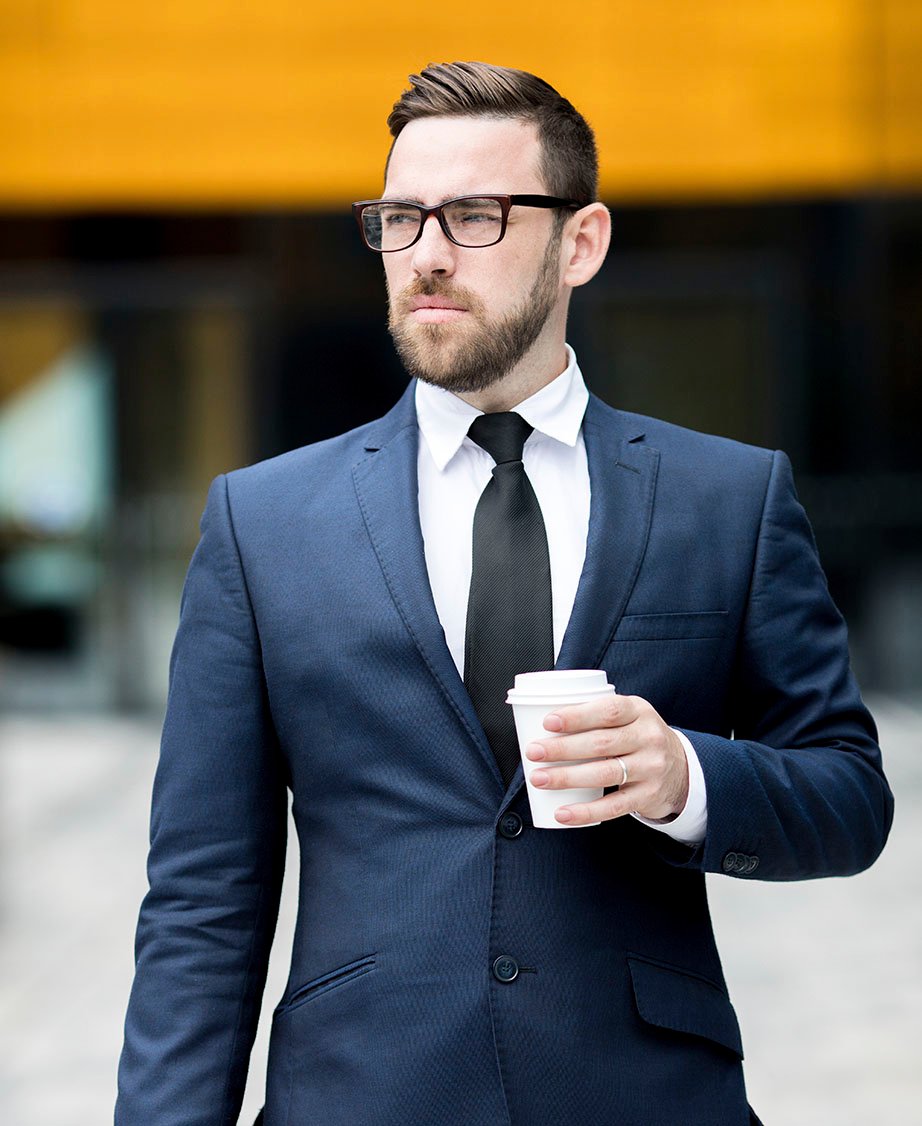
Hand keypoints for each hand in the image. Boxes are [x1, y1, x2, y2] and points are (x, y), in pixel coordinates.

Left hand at [524, 694, 688, 826]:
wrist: (681, 768)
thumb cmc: (638, 737)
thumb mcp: (629, 716)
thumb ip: (598, 714)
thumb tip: (543, 721)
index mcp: (639, 711)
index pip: (609, 710)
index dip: (577, 716)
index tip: (548, 722)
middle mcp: (648, 738)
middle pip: (601, 743)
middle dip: (563, 749)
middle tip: (533, 752)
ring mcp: (651, 768)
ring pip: (605, 773)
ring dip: (567, 777)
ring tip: (539, 779)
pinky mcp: (648, 795)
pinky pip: (613, 806)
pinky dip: (585, 811)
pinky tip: (562, 813)